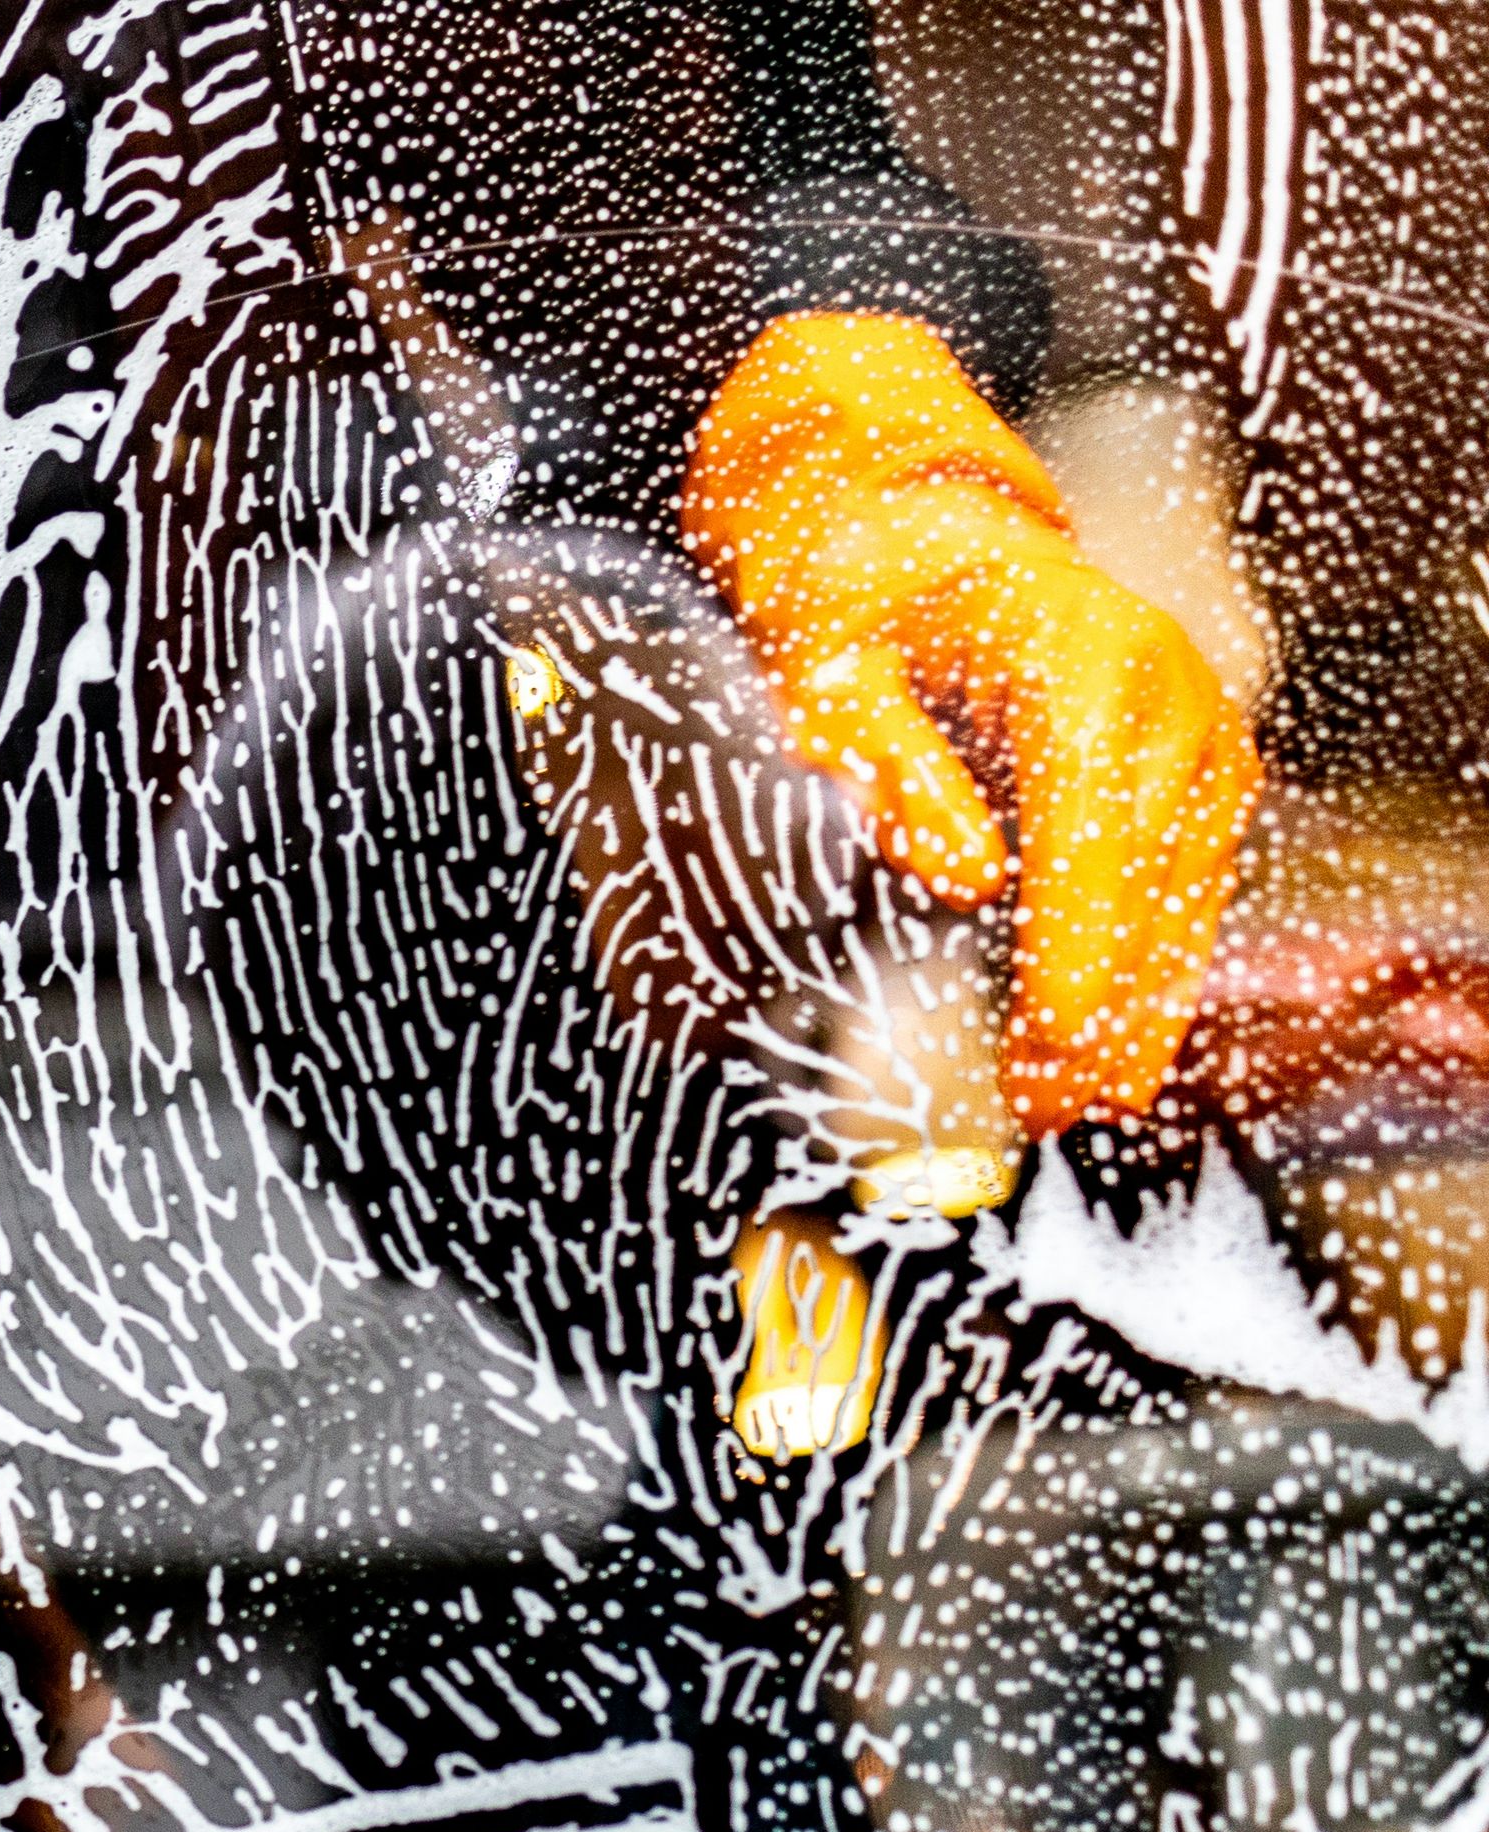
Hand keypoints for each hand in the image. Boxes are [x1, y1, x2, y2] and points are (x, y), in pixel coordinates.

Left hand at [685, 314, 1261, 1133]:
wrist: (921, 528)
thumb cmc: (866, 591)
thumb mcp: (828, 663)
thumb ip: (890, 768)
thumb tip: (958, 876)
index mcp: (1081, 666)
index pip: (1092, 840)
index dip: (1074, 956)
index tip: (1047, 1047)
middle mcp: (1164, 698)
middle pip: (1151, 888)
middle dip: (1098, 1012)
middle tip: (1034, 1109)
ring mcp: (1195, 732)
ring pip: (1184, 901)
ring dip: (1131, 1008)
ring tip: (1066, 1099)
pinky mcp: (1196, 768)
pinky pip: (1187, 887)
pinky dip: (1147, 963)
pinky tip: (1102, 1037)